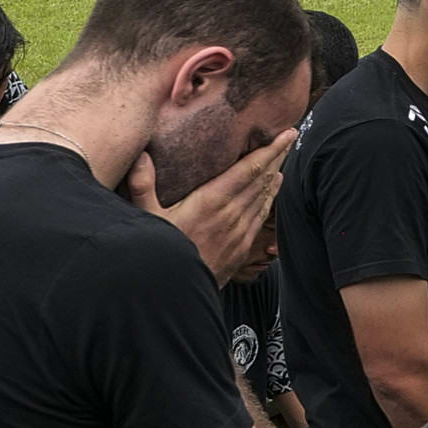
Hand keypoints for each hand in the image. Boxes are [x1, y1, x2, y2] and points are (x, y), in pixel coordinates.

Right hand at [137, 128, 293, 282]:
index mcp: (212, 201)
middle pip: (262, 178)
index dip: (271, 150)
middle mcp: (232, 213)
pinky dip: (270, 197)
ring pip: (265, 196)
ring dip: (275, 174)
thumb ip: (142, 185)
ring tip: (282, 157)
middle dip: (277, 156)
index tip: (287, 134)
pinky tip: (273, 187)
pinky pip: (262, 215)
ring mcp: (241, 230)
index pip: (249, 169)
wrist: (177, 294)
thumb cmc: (160, 253)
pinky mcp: (243, 245)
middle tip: (289, 137)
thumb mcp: (146, 218)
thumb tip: (139, 155)